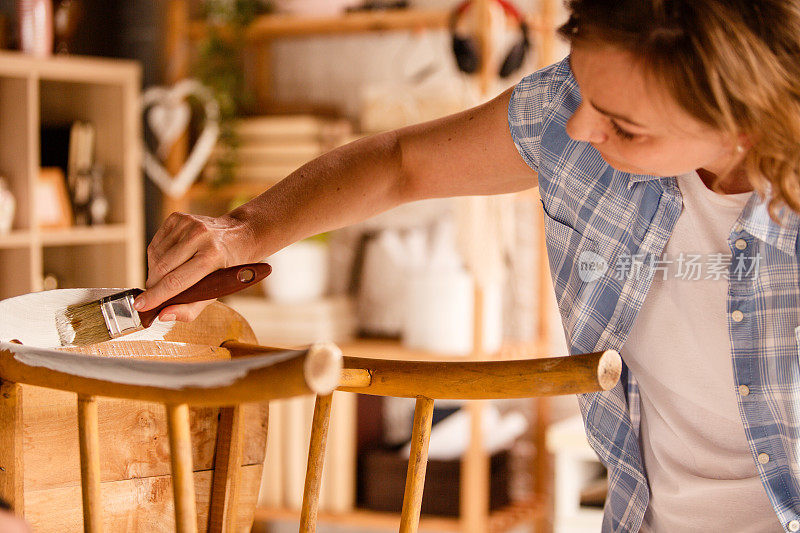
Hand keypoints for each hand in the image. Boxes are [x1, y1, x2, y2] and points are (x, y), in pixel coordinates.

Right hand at [135, 212, 256, 321]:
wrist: (238, 235)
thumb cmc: (226, 267)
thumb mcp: (216, 292)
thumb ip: (190, 308)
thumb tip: (163, 315)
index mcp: (213, 256)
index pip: (177, 280)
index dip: (156, 295)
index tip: (140, 305)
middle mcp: (200, 236)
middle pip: (162, 268)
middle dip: (153, 285)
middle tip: (155, 294)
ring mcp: (188, 223)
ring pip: (155, 255)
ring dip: (154, 272)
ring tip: (167, 276)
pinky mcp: (178, 217)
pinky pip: (156, 243)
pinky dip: (156, 257)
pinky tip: (169, 261)